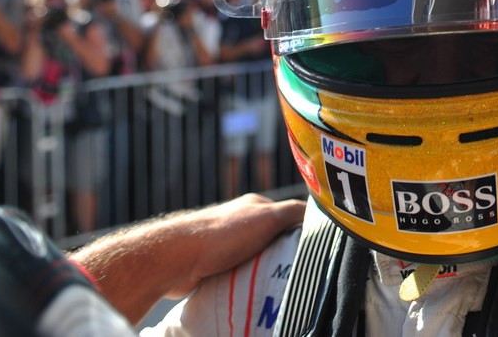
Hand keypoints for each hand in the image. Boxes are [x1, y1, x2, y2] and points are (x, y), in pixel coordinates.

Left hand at [73, 193, 305, 324]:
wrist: (178, 258)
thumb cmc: (224, 235)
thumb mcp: (268, 217)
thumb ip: (293, 212)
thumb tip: (320, 215)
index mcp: (255, 206)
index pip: (289, 217)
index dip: (302, 233)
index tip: (314, 253)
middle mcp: (241, 222)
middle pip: (272, 240)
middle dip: (283, 256)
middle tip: (296, 274)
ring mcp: (226, 244)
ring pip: (256, 259)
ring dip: (264, 270)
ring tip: (276, 286)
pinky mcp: (214, 265)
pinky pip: (239, 273)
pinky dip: (247, 281)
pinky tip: (254, 291)